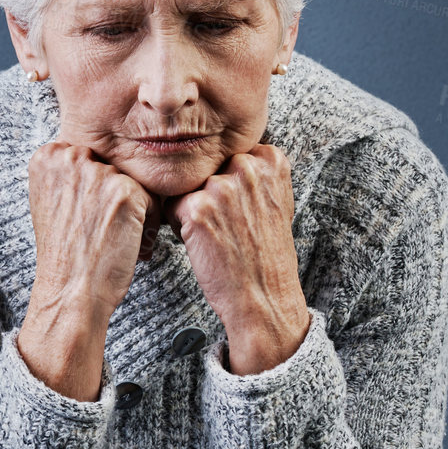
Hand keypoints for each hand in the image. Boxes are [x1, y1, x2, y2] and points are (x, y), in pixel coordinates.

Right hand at [25, 140, 153, 324]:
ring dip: (133, 211)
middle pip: (111, 167)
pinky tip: (133, 245)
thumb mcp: (51, 202)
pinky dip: (148, 224)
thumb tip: (99, 163)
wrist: (70, 291)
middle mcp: (69, 158)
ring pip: (132, 183)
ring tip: (118, 241)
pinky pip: (152, 199)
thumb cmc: (63, 255)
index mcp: (47, 156)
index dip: (94, 189)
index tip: (88, 216)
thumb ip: (69, 175)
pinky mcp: (125, 191)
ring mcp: (98, 173)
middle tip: (104, 231)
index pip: (88, 156)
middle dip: (115, 197)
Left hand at [166, 144, 312, 373]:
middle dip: (207, 190)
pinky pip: (172, 205)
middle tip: (223, 222)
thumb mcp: (275, 202)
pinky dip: (178, 223)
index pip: (229, 153)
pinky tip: (200, 240)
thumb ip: (257, 174)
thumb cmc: (267, 254)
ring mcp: (221, 186)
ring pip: (187, 185)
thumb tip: (232, 157)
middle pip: (207, 167)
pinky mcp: (197, 208)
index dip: (227, 180)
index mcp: (270, 160)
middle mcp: (247, 167)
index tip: (237, 204)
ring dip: (192, 205)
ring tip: (213, 232)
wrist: (263, 294)